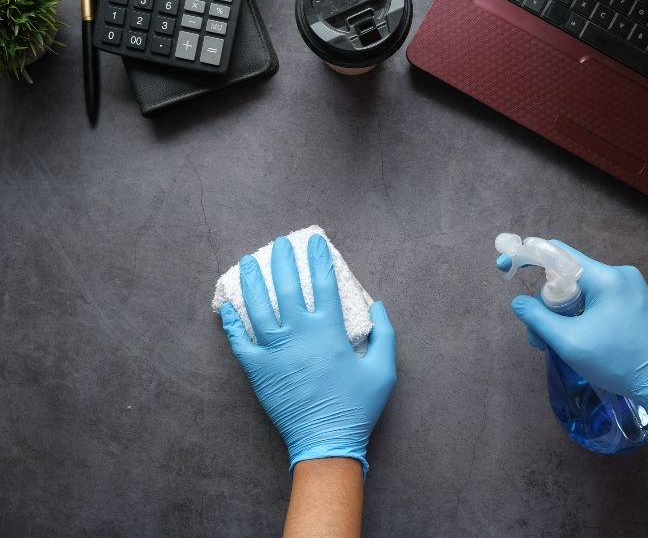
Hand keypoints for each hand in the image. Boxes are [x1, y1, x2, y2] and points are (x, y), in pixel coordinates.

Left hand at [220, 234, 396, 473]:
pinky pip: (239, 341)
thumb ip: (384, 334)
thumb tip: (378, 306)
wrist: (326, 442)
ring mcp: (274, 351)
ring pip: (258, 306)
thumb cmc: (357, 406)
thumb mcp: (383, 370)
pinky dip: (231, 322)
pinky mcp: (257, 370)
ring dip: (252, 281)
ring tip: (248, 262)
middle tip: (279, 243)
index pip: (324, 283)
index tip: (314, 241)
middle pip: (287, 286)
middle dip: (283, 260)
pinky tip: (227, 305)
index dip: (319, 258)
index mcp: (329, 331)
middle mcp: (299, 333)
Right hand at [498, 240, 647, 436]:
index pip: (557, 253)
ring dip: (564, 314)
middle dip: (547, 303)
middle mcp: (619, 275)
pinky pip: (598, 300)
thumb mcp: (570, 342)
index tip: (504, 266)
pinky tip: (579, 340)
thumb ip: (538, 318)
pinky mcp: (636, 303)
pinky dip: (582, 316)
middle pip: (567, 277)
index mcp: (605, 278)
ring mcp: (631, 288)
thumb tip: (518, 303)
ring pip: (582, 291)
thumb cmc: (619, 362)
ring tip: (559, 345)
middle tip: (539, 336)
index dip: (525, 256)